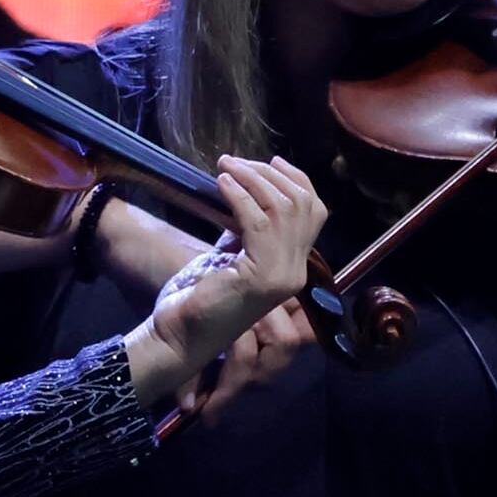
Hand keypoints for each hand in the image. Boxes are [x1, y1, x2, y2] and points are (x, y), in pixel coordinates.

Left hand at [125, 157, 321, 408]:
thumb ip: (249, 227)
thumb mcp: (233, 252)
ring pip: (283, 208)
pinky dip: (240, 195)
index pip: (315, 211)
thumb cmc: (201, 295)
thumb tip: (247, 187)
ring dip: (253, 179)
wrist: (181, 335)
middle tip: (237, 162)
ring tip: (226, 167)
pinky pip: (257, 221)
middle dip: (270, 174)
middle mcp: (296, 272)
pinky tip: (221, 184)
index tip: (269, 161)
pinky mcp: (260, 277)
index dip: (296, 179)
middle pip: (303, 203)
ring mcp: (282, 276)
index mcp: (293, 265)